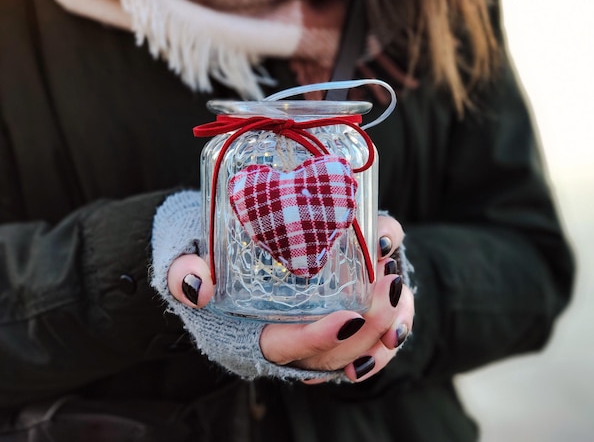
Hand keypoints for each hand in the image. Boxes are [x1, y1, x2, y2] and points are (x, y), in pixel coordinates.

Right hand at [166, 215, 413, 382]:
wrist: (214, 248)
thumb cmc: (199, 251)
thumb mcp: (180, 254)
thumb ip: (182, 270)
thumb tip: (196, 285)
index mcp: (242, 334)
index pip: (279, 347)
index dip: (312, 339)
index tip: (346, 318)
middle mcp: (281, 342)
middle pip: (328, 355)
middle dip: (365, 330)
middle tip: (388, 287)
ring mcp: (307, 336)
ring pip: (353, 353)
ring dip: (383, 330)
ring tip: (400, 290)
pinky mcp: (326, 321)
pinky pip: (364, 340)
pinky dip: (387, 327)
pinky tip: (402, 301)